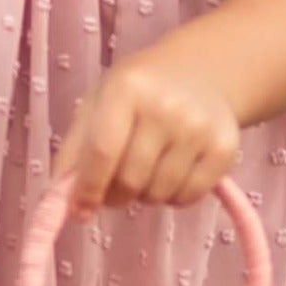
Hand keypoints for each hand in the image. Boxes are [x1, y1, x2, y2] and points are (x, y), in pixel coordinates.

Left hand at [53, 32, 241, 215]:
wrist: (200, 73)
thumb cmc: (139, 93)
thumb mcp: (99, 105)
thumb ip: (75, 151)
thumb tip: (62, 202)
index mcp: (127, 88)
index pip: (103, 152)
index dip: (89, 188)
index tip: (80, 212)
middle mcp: (166, 106)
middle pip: (132, 180)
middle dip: (118, 194)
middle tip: (118, 186)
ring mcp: (199, 128)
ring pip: (160, 194)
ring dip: (147, 195)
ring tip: (149, 171)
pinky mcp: (224, 149)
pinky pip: (189, 198)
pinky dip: (174, 197)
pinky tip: (173, 174)